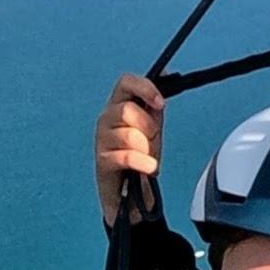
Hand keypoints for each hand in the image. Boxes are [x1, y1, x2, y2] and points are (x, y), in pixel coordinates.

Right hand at [94, 73, 163, 226]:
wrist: (132, 195)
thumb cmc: (139, 158)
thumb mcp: (151, 127)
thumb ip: (154, 104)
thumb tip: (167, 74)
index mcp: (118, 106)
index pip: (125, 82)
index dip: (144, 88)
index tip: (160, 103)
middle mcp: (106, 119)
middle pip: (128, 110)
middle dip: (148, 127)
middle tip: (151, 141)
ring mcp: (102, 140)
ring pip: (130, 134)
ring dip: (146, 149)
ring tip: (146, 158)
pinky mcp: (102, 161)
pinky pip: (127, 156)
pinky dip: (143, 163)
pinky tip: (148, 168)